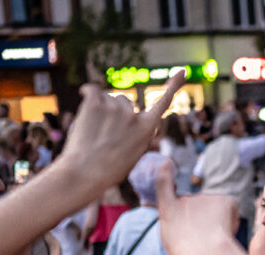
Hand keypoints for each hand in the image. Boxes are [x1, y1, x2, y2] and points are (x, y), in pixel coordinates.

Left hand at [57, 70, 184, 193]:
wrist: (86, 173)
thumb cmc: (109, 170)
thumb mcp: (133, 154)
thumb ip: (136, 133)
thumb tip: (131, 118)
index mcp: (147, 129)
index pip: (164, 103)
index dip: (174, 85)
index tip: (182, 70)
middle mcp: (134, 116)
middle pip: (124, 102)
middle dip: (115, 111)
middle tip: (104, 133)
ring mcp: (115, 109)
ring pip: (107, 98)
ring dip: (100, 108)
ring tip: (93, 130)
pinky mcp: (96, 104)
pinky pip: (91, 90)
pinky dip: (87, 93)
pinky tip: (83, 97)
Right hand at [157, 162, 240, 254]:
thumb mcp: (174, 243)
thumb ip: (180, 228)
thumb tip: (195, 224)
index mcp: (167, 210)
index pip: (163, 184)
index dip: (165, 172)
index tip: (167, 163)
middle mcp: (184, 199)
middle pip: (196, 207)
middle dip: (201, 219)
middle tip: (204, 240)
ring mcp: (203, 197)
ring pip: (214, 209)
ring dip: (216, 221)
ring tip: (214, 239)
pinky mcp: (223, 199)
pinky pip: (230, 207)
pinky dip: (231, 218)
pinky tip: (227, 231)